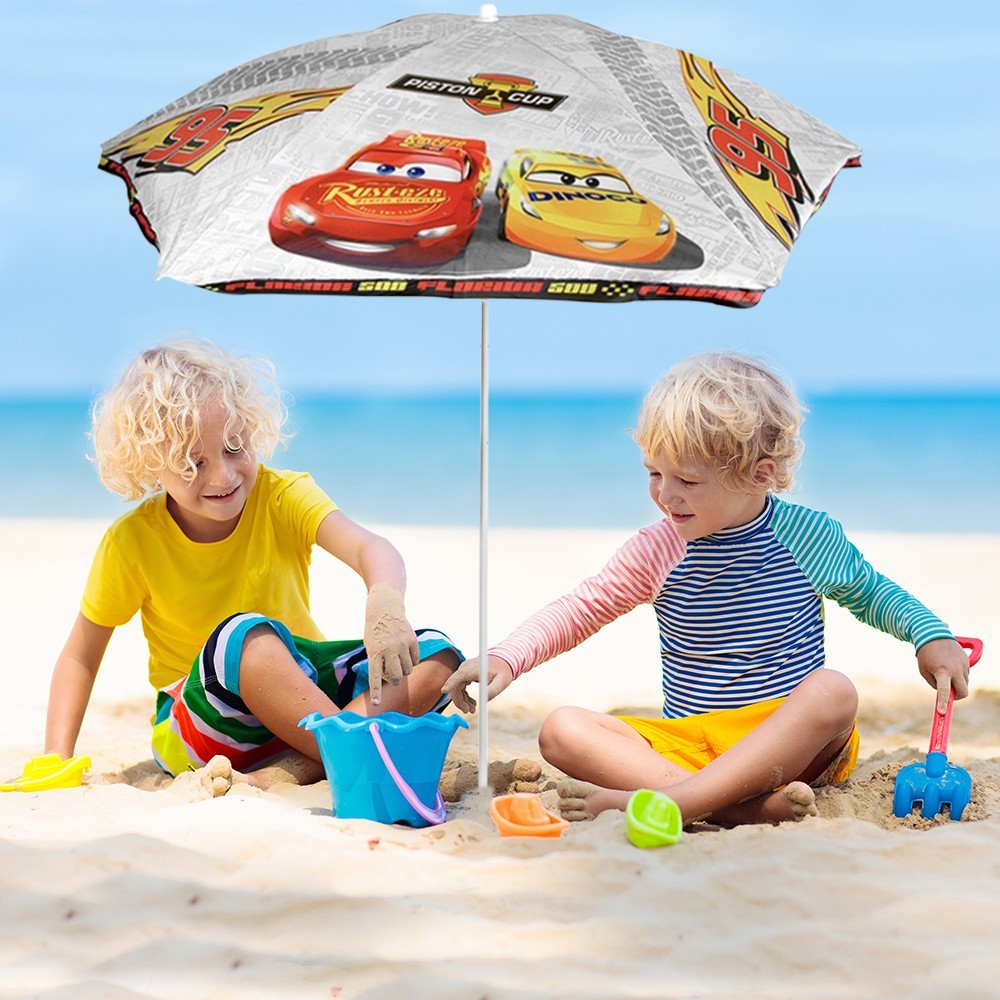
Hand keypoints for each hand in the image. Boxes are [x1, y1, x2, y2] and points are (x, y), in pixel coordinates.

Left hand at [363, 583, 419, 706]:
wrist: (385, 609)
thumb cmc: (375, 632)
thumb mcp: (370, 646)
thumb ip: (378, 663)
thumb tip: (391, 680)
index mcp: (374, 652)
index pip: (374, 676)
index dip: (376, 691)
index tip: (375, 704)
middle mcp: (388, 650)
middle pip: (396, 677)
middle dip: (395, 679)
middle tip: (392, 674)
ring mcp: (401, 645)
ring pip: (408, 670)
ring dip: (404, 670)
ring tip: (398, 661)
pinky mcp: (412, 640)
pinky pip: (415, 661)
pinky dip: (411, 661)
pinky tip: (406, 654)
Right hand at [442, 655, 513, 713]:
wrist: (503, 662)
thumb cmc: (503, 671)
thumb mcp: (501, 682)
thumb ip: (492, 690)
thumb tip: (484, 701)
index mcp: (473, 668)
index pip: (458, 675)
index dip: (450, 683)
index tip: (444, 690)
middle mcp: (466, 668)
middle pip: (455, 685)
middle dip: (459, 700)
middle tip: (468, 711)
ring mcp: (464, 670)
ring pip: (456, 688)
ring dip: (462, 700)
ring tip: (472, 709)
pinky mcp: (465, 673)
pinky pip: (460, 686)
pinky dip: (464, 696)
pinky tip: (472, 703)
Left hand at [916, 637, 971, 713]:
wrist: (932, 634)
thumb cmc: (925, 654)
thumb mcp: (924, 670)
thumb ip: (934, 683)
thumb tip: (944, 693)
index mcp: (942, 671)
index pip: (944, 691)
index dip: (943, 702)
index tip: (942, 712)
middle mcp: (955, 669)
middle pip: (963, 691)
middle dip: (957, 696)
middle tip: (948, 693)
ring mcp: (963, 665)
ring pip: (965, 683)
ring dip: (957, 683)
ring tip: (944, 672)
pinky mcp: (967, 660)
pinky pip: (965, 674)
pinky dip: (959, 675)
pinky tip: (949, 666)